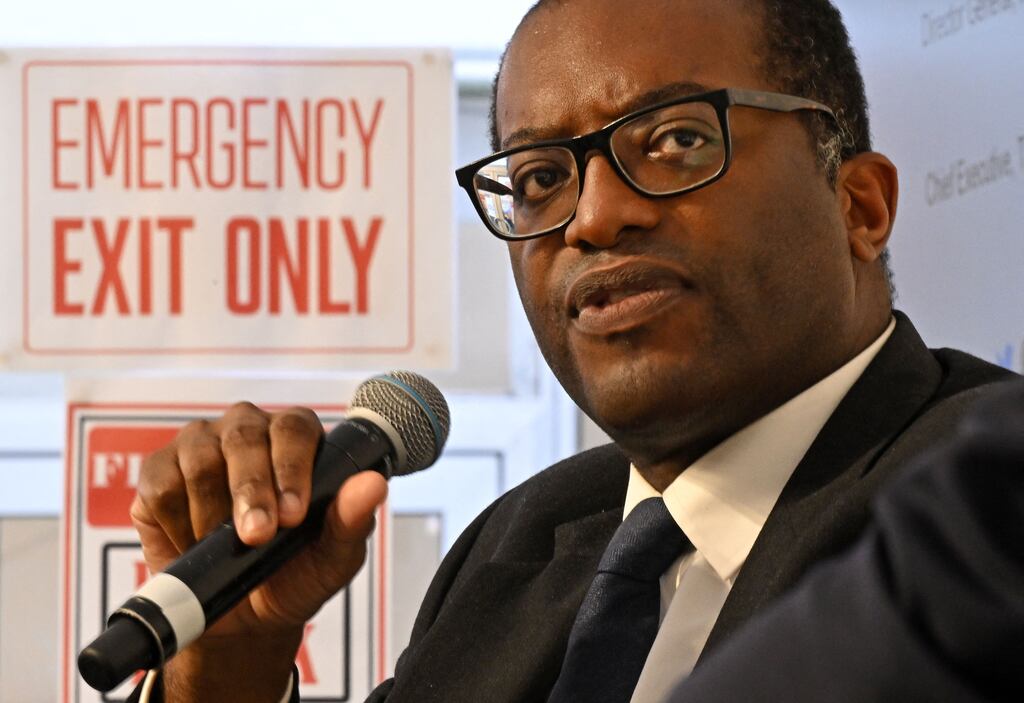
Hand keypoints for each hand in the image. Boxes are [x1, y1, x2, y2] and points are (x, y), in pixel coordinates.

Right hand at [130, 402, 387, 700]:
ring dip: (213, 512)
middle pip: (244, 436)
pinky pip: (161, 486)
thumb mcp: (332, 559)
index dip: (291, 467)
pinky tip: (195, 544)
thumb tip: (373, 485)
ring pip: (199, 458)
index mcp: (297, 437)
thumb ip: (351, 521)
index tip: (293, 514)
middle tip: (257, 537)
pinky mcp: (159, 473)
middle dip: (251, 490)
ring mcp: (199, 447)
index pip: (295, 428)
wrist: (243, 619)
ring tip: (228, 546)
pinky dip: (178, 523)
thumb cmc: (293, 575)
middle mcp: (248, 430)